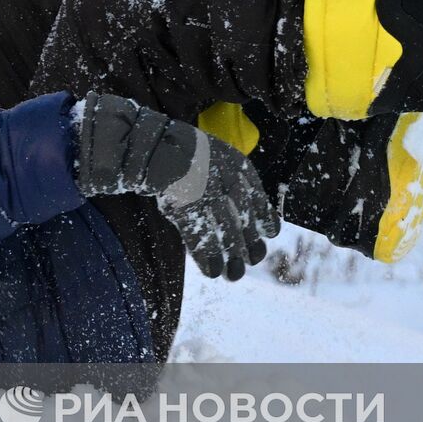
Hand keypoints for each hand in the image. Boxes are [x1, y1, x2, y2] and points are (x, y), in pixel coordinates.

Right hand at [73, 92, 279, 280]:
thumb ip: (232, 179)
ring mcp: (206, 194)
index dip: (265, 219)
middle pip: (243, 219)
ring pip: (225, 232)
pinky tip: (211, 270)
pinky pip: (200, 237)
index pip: (259, 198)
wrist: (153, 146)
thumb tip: (248, 210)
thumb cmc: (184, 153)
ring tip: (232, 275)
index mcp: (238, 167)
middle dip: (248, 244)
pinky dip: (207, 257)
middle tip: (250, 261)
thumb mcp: (217, 156)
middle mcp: (227, 181)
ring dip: (230, 256)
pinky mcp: (186, 207)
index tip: (269, 234)